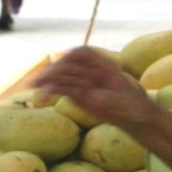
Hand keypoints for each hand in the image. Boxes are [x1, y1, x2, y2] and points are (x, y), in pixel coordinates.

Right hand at [37, 46, 159, 133]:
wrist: (137, 118)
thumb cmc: (135, 107)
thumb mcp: (125, 101)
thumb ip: (109, 97)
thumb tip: (92, 95)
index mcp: (104, 65)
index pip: (82, 53)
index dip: (71, 56)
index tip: (61, 63)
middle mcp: (92, 71)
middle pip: (68, 64)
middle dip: (55, 70)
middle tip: (42, 79)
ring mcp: (84, 82)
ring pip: (62, 76)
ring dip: (48, 79)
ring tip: (34, 85)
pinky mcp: (79, 95)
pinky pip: (61, 90)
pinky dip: (51, 91)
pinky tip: (43, 97)